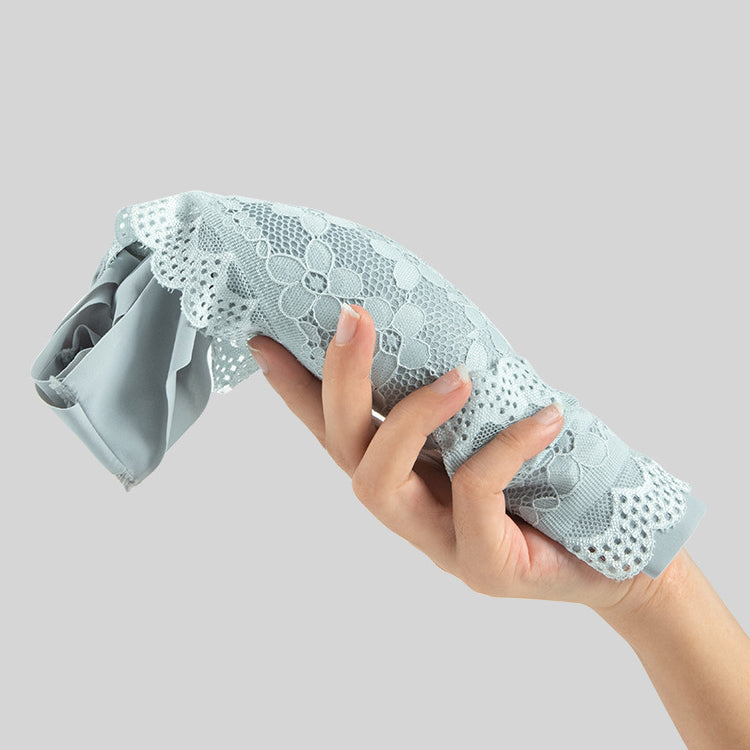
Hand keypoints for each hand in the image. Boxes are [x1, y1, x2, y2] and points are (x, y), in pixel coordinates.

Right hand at [248, 304, 674, 613]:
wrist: (620, 559)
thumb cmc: (556, 485)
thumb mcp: (499, 430)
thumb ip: (465, 399)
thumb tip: (450, 333)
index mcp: (406, 474)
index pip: (333, 429)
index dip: (296, 389)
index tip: (266, 337)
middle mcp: (408, 509)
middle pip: (343, 449)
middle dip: (340, 381)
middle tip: (354, 317)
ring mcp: (439, 543)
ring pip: (378, 483)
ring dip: (407, 419)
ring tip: (456, 377)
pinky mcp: (484, 566)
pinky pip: (476, 497)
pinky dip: (505, 448)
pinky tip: (545, 415)